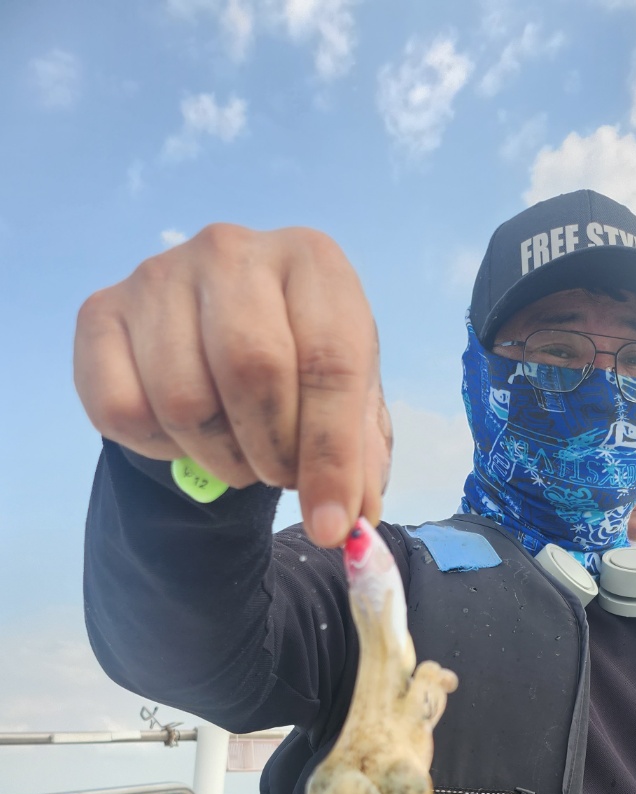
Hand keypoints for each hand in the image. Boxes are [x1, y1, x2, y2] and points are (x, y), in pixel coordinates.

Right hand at [74, 224, 391, 546]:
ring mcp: (158, 276)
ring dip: (220, 458)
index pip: (331, 362)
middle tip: (281, 475)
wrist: (223, 338)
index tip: (331, 524)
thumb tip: (347, 519)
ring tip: (241, 453)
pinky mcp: (100, 313)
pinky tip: (186, 437)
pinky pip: (121, 410)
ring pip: (184, 401)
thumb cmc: (301, 368)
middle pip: (253, 372)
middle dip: (273, 453)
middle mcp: (231, 252)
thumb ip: (359, 458)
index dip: (332, 455)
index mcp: (312, 262)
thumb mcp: (350, 405)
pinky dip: (159, 449)